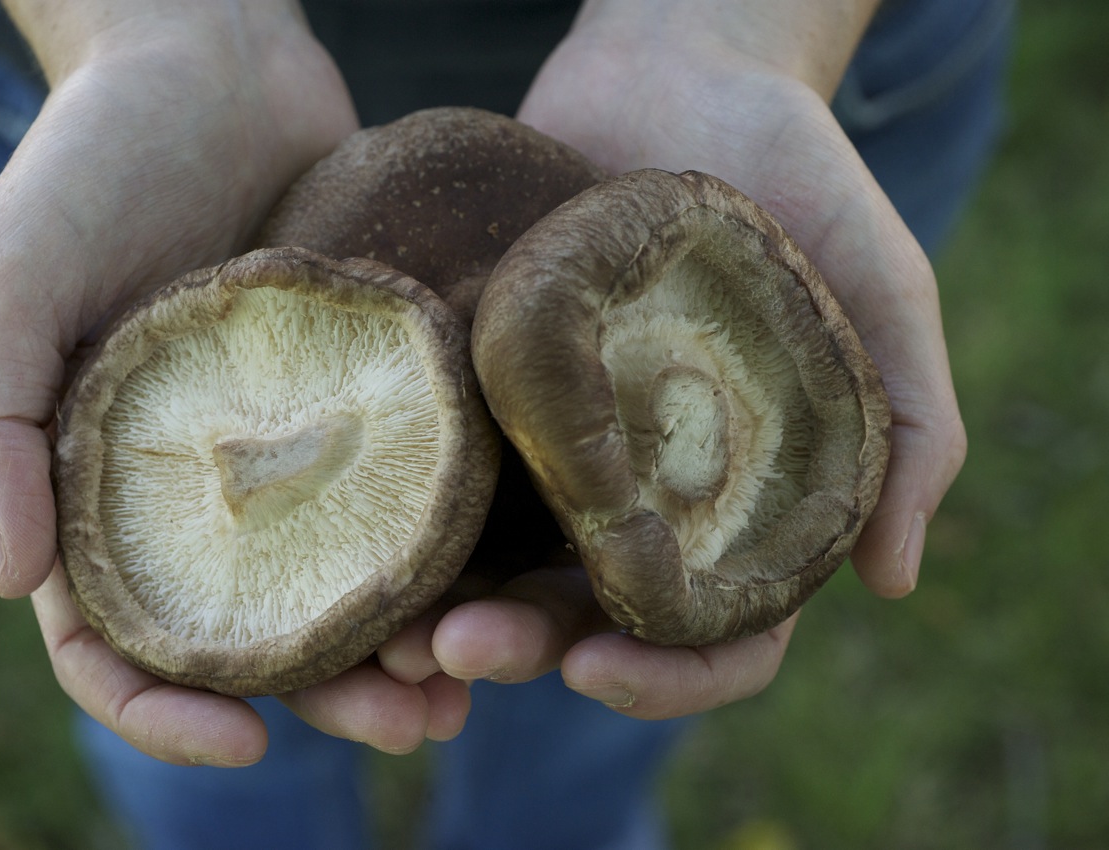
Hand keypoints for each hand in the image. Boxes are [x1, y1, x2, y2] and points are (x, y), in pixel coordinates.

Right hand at [0, 0, 466, 763]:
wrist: (209, 60)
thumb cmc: (88, 163)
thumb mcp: (10, 282)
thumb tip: (15, 584)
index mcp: (105, 488)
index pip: (116, 638)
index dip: (165, 707)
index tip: (241, 745)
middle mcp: (205, 485)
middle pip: (257, 630)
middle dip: (326, 697)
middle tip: (413, 725)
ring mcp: (293, 444)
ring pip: (348, 578)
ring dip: (405, 642)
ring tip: (474, 680)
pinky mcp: (368, 393)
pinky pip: (409, 485)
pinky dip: (447, 541)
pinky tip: (504, 572)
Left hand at [432, 0, 965, 715]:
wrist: (684, 71)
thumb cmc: (805, 177)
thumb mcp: (884, 292)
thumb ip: (911, 428)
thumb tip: (894, 582)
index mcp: (737, 502)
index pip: (715, 633)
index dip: (669, 676)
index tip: (602, 669)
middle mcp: (643, 492)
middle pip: (585, 613)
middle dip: (525, 648)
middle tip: (458, 650)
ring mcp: (559, 443)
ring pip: (499, 559)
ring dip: (443, 606)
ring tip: (389, 627)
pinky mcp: (491, 384)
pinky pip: (443, 460)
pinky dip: (405, 509)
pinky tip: (357, 529)